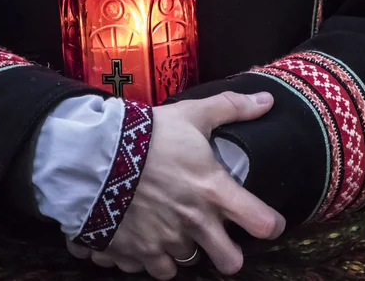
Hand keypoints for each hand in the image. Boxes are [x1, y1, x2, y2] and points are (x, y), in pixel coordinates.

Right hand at [67, 92, 285, 279]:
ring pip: (184, 264)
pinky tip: (141, 237)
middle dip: (227, 254)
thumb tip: (267, 100)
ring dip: (181, 249)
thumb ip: (230, 108)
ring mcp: (162, 243)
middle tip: (216, 239)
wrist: (94, 155)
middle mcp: (194, 225)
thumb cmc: (148, 135)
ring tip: (170, 228)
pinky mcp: (133, 253)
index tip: (265, 221)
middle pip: (230, 262)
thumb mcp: (191, 115)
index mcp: (214, 192)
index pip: (262, 223)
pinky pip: (148, 268)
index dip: (270, 225)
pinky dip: (147, 257)